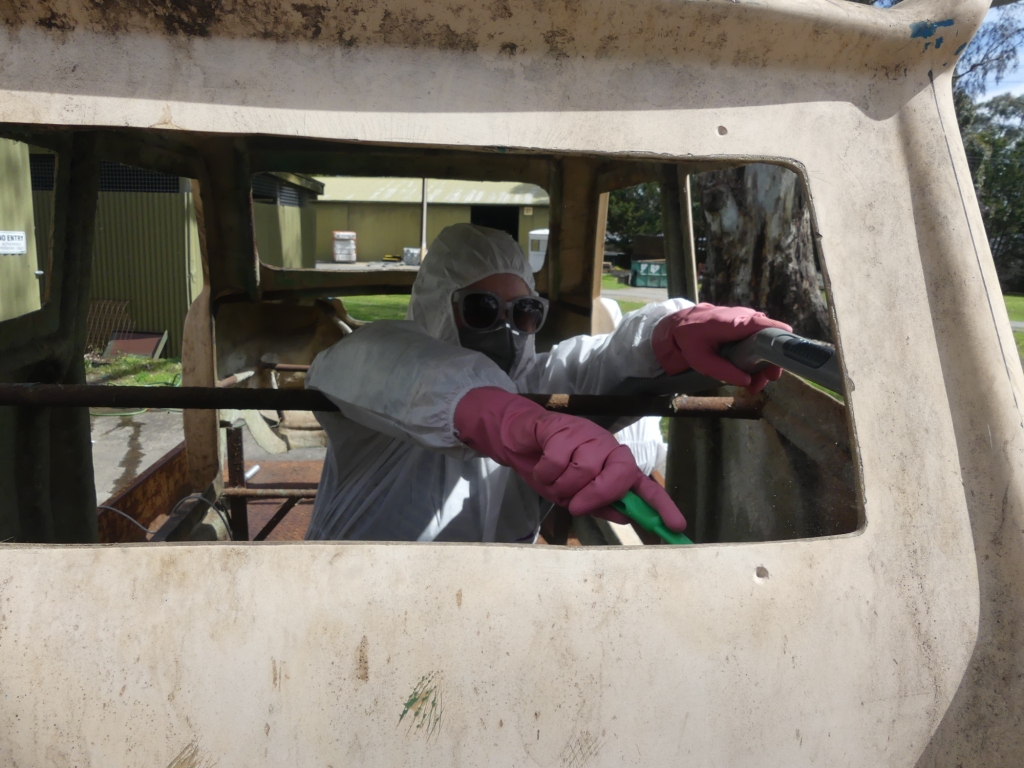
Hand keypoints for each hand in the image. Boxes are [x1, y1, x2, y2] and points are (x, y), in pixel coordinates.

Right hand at [454, 387, 685, 530]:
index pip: (643, 486)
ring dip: (560, 486)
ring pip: (582, 471)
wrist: (519, 439)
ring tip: (551, 479)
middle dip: (595, 494)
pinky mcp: (563, 428)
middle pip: (616, 476)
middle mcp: (606, 448)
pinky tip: (541, 464)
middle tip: (574, 504)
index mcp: (614, 465)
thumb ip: (600, 504)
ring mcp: (586, 436)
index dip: (661, 505)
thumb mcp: (575, 495)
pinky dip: (545, 472)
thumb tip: (626, 515)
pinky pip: (557, 462)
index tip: (677, 526)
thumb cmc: (551, 468)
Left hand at [652, 303, 791, 392]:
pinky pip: (756, 340)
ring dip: (763, 363)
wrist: (678, 325)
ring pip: (763, 341)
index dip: (778, 336)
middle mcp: (743, 317)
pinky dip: (757, 356)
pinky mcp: (743, 325)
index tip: (789, 352)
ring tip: (755, 385)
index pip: (762, 324)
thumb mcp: (700, 360)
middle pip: (767, 338)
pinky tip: (751, 375)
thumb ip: (722, 370)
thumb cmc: (689, 340)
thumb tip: (747, 381)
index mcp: (732, 323)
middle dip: (770, 362)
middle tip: (766, 381)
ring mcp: (744, 320)